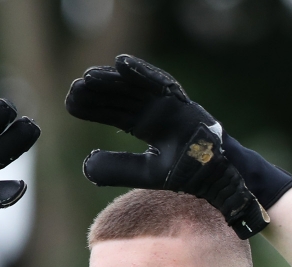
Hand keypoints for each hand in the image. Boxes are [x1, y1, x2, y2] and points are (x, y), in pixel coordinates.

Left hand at [65, 55, 291, 237]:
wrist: (221, 176)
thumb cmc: (189, 173)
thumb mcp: (147, 173)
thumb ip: (119, 168)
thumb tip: (86, 165)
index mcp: (148, 126)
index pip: (116, 112)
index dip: (94, 108)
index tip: (70, 104)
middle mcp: (157, 111)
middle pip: (122, 96)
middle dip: (98, 91)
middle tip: (73, 89)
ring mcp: (170, 104)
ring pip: (135, 87)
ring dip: (112, 80)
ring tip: (88, 78)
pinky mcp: (182, 101)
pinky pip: (159, 82)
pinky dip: (140, 72)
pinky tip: (120, 65)